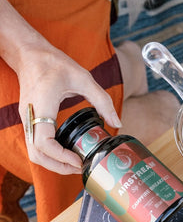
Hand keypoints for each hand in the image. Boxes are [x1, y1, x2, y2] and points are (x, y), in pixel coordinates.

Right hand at [13, 39, 121, 174]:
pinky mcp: (29, 121)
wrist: (29, 54)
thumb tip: (117, 123)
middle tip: (81, 168)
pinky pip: (36, 144)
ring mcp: (27, 120)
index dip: (61, 157)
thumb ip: (102, 101)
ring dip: (53, 163)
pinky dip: (50, 154)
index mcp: (42, 107)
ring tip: (76, 163)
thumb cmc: (54, 63)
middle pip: (37, 155)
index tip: (79, 161)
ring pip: (34, 153)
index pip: (44, 143)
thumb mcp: (84, 78)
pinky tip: (67, 152)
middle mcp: (30, 118)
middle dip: (58, 167)